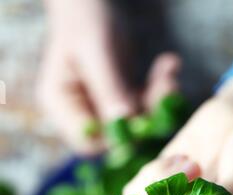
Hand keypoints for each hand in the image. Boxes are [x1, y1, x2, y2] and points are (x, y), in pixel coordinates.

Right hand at [37, 0, 180, 153]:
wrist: (90, 3)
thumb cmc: (84, 20)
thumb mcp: (96, 52)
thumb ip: (109, 89)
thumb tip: (126, 122)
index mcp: (61, 104)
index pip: (87, 141)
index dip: (115, 139)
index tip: (144, 121)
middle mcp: (80, 112)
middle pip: (116, 135)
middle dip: (146, 115)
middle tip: (169, 87)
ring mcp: (101, 108)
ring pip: (136, 122)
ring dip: (157, 99)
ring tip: (169, 69)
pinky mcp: (120, 101)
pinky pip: (144, 105)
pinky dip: (159, 89)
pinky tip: (169, 64)